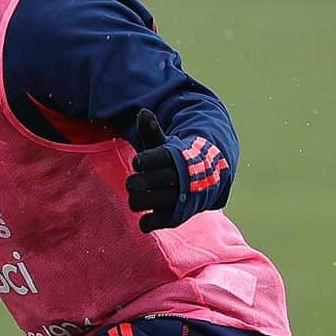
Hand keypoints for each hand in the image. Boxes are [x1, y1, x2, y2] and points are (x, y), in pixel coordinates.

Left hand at [126, 109, 181, 232]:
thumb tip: (143, 112)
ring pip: (150, 202)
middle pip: (150, 182)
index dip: (146, 161)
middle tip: (133, 182)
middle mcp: (179, 179)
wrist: (202, 180)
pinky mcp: (177, 216)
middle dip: (136, 183)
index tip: (137, 162)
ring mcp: (179, 199)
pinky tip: (144, 219)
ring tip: (136, 196)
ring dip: (137, 200)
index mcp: (174, 158)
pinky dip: (148, 223)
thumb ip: (151, 130)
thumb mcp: (163, 143)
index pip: (160, 158)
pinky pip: (159, 222)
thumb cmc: (172, 159)